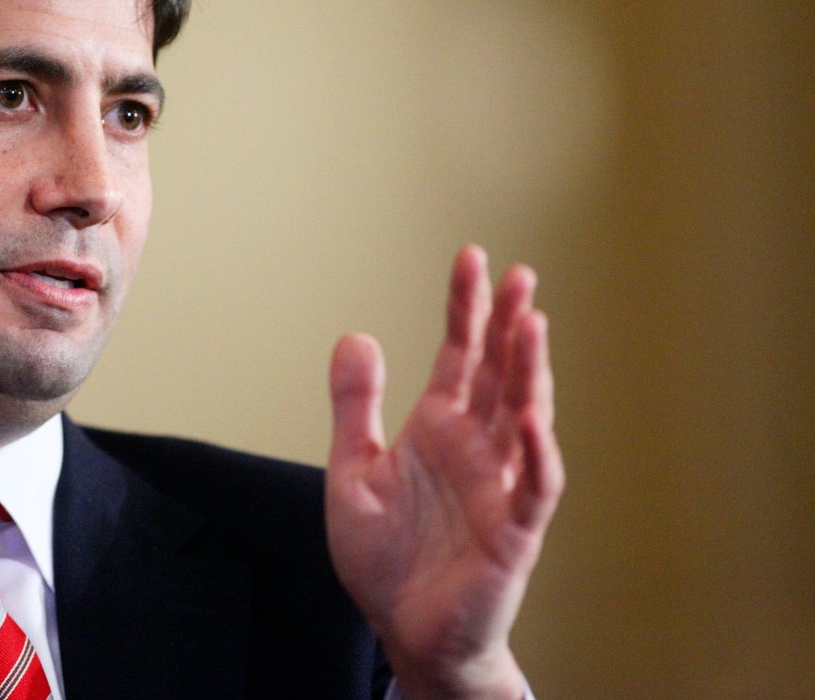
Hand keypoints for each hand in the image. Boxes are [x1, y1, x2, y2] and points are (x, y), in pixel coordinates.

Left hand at [325, 246, 562, 699]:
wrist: (403, 630)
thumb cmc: (385, 557)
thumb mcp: (352, 471)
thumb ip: (355, 406)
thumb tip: (355, 335)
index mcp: (438, 428)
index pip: (459, 355)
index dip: (466, 308)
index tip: (472, 257)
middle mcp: (475, 448)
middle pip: (500, 374)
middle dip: (510, 325)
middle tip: (521, 274)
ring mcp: (499, 485)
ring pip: (524, 418)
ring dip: (529, 372)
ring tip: (531, 322)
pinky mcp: (514, 530)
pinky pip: (534, 487)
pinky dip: (536, 453)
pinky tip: (531, 418)